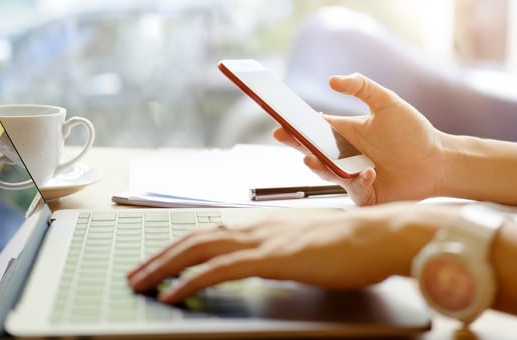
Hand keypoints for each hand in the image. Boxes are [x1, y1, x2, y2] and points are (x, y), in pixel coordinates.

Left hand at [127, 203, 452, 303]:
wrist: (380, 235)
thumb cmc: (355, 243)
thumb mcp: (311, 246)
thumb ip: (286, 251)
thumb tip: (271, 262)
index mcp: (266, 223)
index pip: (213, 231)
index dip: (182, 245)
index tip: (162, 259)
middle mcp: (258, 226)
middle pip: (196, 237)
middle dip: (162, 255)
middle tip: (137, 273)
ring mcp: (263, 240)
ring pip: (199, 249)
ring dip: (165, 266)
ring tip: (140, 282)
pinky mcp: (271, 257)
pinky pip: (218, 269)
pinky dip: (190, 280)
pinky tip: (173, 293)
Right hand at [273, 73, 444, 205]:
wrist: (438, 160)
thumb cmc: (413, 131)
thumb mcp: (387, 102)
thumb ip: (361, 86)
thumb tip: (332, 80)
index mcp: (346, 133)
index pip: (314, 129)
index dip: (295, 126)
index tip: (281, 122)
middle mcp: (345, 155)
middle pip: (313, 151)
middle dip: (296, 145)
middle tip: (285, 138)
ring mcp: (353, 176)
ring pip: (326, 173)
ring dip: (318, 166)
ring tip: (312, 157)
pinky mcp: (365, 195)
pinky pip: (353, 190)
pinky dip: (357, 181)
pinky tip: (369, 172)